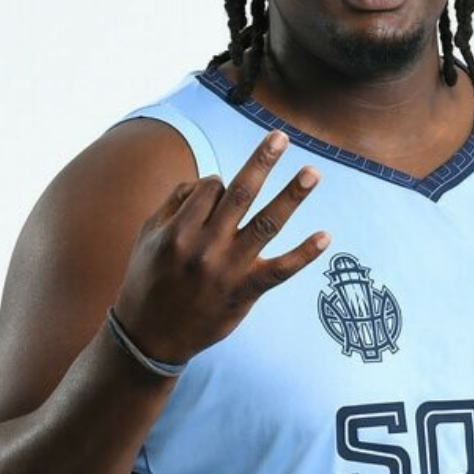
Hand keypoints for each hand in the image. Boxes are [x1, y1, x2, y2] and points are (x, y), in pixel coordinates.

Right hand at [112, 129, 327, 364]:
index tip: (218, 196)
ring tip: (312, 173)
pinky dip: (303, 253)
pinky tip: (325, 236)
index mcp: (179, 228)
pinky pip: (280, 269)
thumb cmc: (148, 279)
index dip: (219, 184)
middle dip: (262, 161)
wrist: (149, 336)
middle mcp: (205, 245)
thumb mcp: (148, 236)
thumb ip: (175, 203)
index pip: (211, 187)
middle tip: (282, 137)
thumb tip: (209, 179)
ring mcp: (228, 269)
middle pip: (241, 193)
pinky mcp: (245, 291)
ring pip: (265, 223)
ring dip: (292, 196)